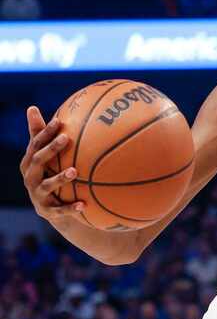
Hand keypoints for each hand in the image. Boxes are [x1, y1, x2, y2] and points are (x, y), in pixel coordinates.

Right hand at [20, 106, 84, 222]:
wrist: (52, 210)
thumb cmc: (49, 174)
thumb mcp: (46, 155)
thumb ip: (40, 134)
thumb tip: (31, 106)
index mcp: (29, 162)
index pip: (35, 144)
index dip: (45, 132)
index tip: (59, 121)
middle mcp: (29, 177)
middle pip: (38, 161)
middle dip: (51, 149)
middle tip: (67, 138)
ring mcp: (37, 195)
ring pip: (47, 186)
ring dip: (60, 178)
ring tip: (75, 171)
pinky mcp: (46, 211)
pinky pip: (59, 210)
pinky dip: (70, 208)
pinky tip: (84, 205)